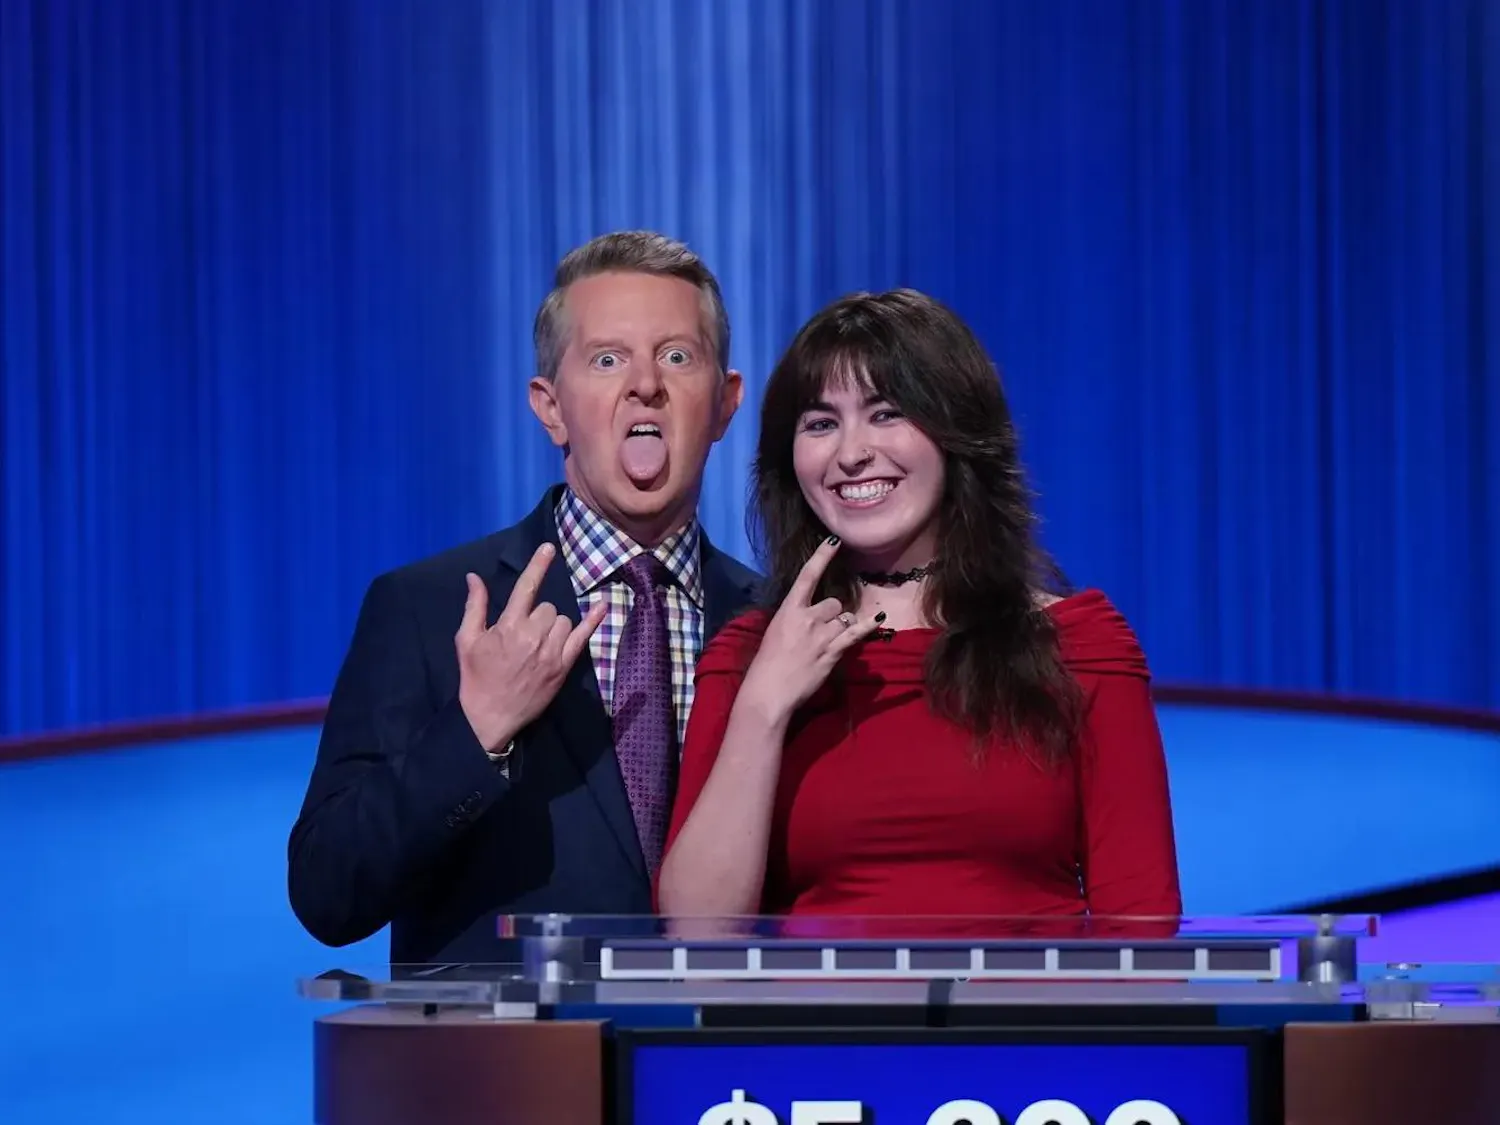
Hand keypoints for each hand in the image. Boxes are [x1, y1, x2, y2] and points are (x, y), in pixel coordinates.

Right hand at [455, 544, 607, 750]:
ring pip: (562, 619)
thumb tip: (474, 577)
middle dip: (536, 614)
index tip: (549, 548)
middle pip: (546, 607)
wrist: (490, 717)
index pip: (526, 588)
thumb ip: (475, 606)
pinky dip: (593, 621)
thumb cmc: (476, 677)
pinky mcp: (563, 666)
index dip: (538, 565)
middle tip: (522, 634)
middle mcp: (533, 635)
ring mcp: (551, 651)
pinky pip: (582, 637)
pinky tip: (602, 607)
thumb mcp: (467, 640)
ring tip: (538, 643)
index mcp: (508, 626)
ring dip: (553, 625)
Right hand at [739, 536, 879, 722]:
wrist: (769, 690)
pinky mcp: (833, 651)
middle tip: (821, 632)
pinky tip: (878, 619)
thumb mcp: (775, 633)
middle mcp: (807, 617)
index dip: (822, 556)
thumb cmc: (766, 664)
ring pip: (843, 618)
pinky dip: (867, 627)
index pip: (807, 576)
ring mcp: (821, 634)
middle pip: (833, 603)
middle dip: (832, 614)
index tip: (835, 540)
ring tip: (829, 642)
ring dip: (841, 626)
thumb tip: (811, 618)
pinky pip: (855, 634)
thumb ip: (794, 621)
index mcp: (788, 610)